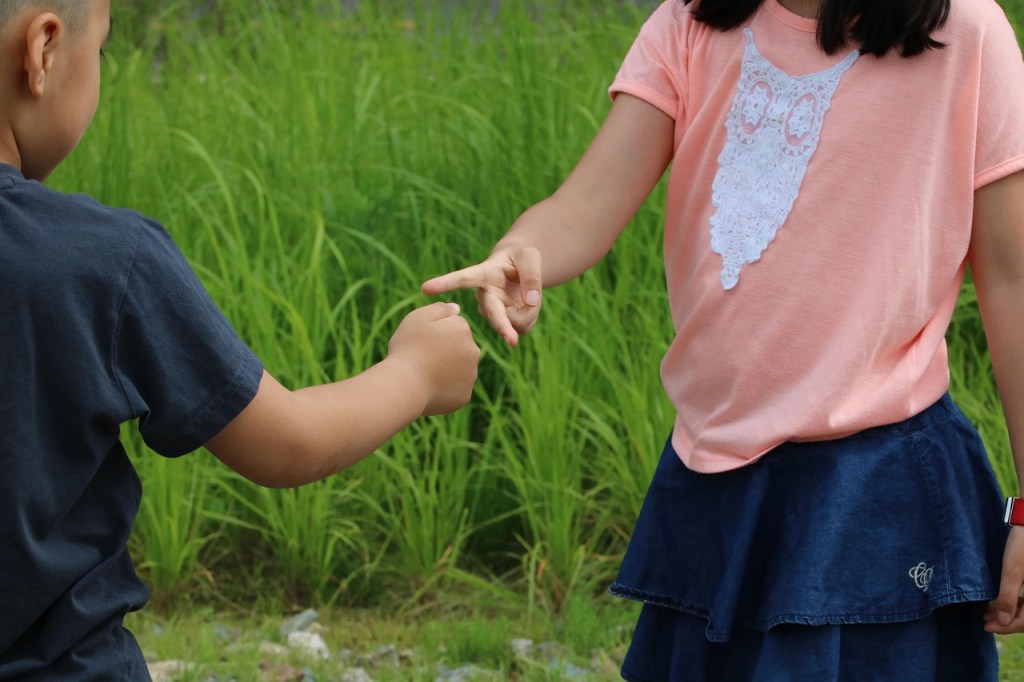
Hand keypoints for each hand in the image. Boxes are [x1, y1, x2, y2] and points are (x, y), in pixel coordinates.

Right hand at [387, 302, 479, 415]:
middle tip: (422, 356)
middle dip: (444, 349)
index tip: (422, 340)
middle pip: (458, 347)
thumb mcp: (418, 318)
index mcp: (463, 330)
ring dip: (445, 368)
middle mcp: (473, 352)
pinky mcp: (464, 396)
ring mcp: (470, 376)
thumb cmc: (408, 348)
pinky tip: (428, 387)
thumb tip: (456, 308)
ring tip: (424, 373)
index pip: (453, 325)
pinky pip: (454, 388)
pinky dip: (443, 388)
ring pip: (457, 368)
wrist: (404, 385)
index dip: (435, 331)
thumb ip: (439, 309)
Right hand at [422, 245, 541, 345]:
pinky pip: (520, 329)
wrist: (521, 269)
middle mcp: (484, 296)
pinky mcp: (502, 323)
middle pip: (492, 314)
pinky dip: (530, 320)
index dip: (445, 283)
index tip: (425, 288)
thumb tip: (531, 301)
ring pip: (512, 323)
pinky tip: (527, 308)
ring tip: (532, 298)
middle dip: (503, 327)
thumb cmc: (522, 258)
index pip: (462, 279)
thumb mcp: (530, 256)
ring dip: (529, 315)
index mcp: (484, 274)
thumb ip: (531, 275)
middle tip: (512, 341)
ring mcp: (492, 312)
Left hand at [985, 526, 1023, 633]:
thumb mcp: (1012, 571)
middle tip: (984, 618)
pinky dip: (1017, 603)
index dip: (1006, 627)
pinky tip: (1001, 600)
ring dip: (1010, 611)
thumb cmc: (1023, 546)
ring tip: (989, 610)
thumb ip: (1008, 597)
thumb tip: (1003, 622)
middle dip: (1006, 620)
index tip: (986, 626)